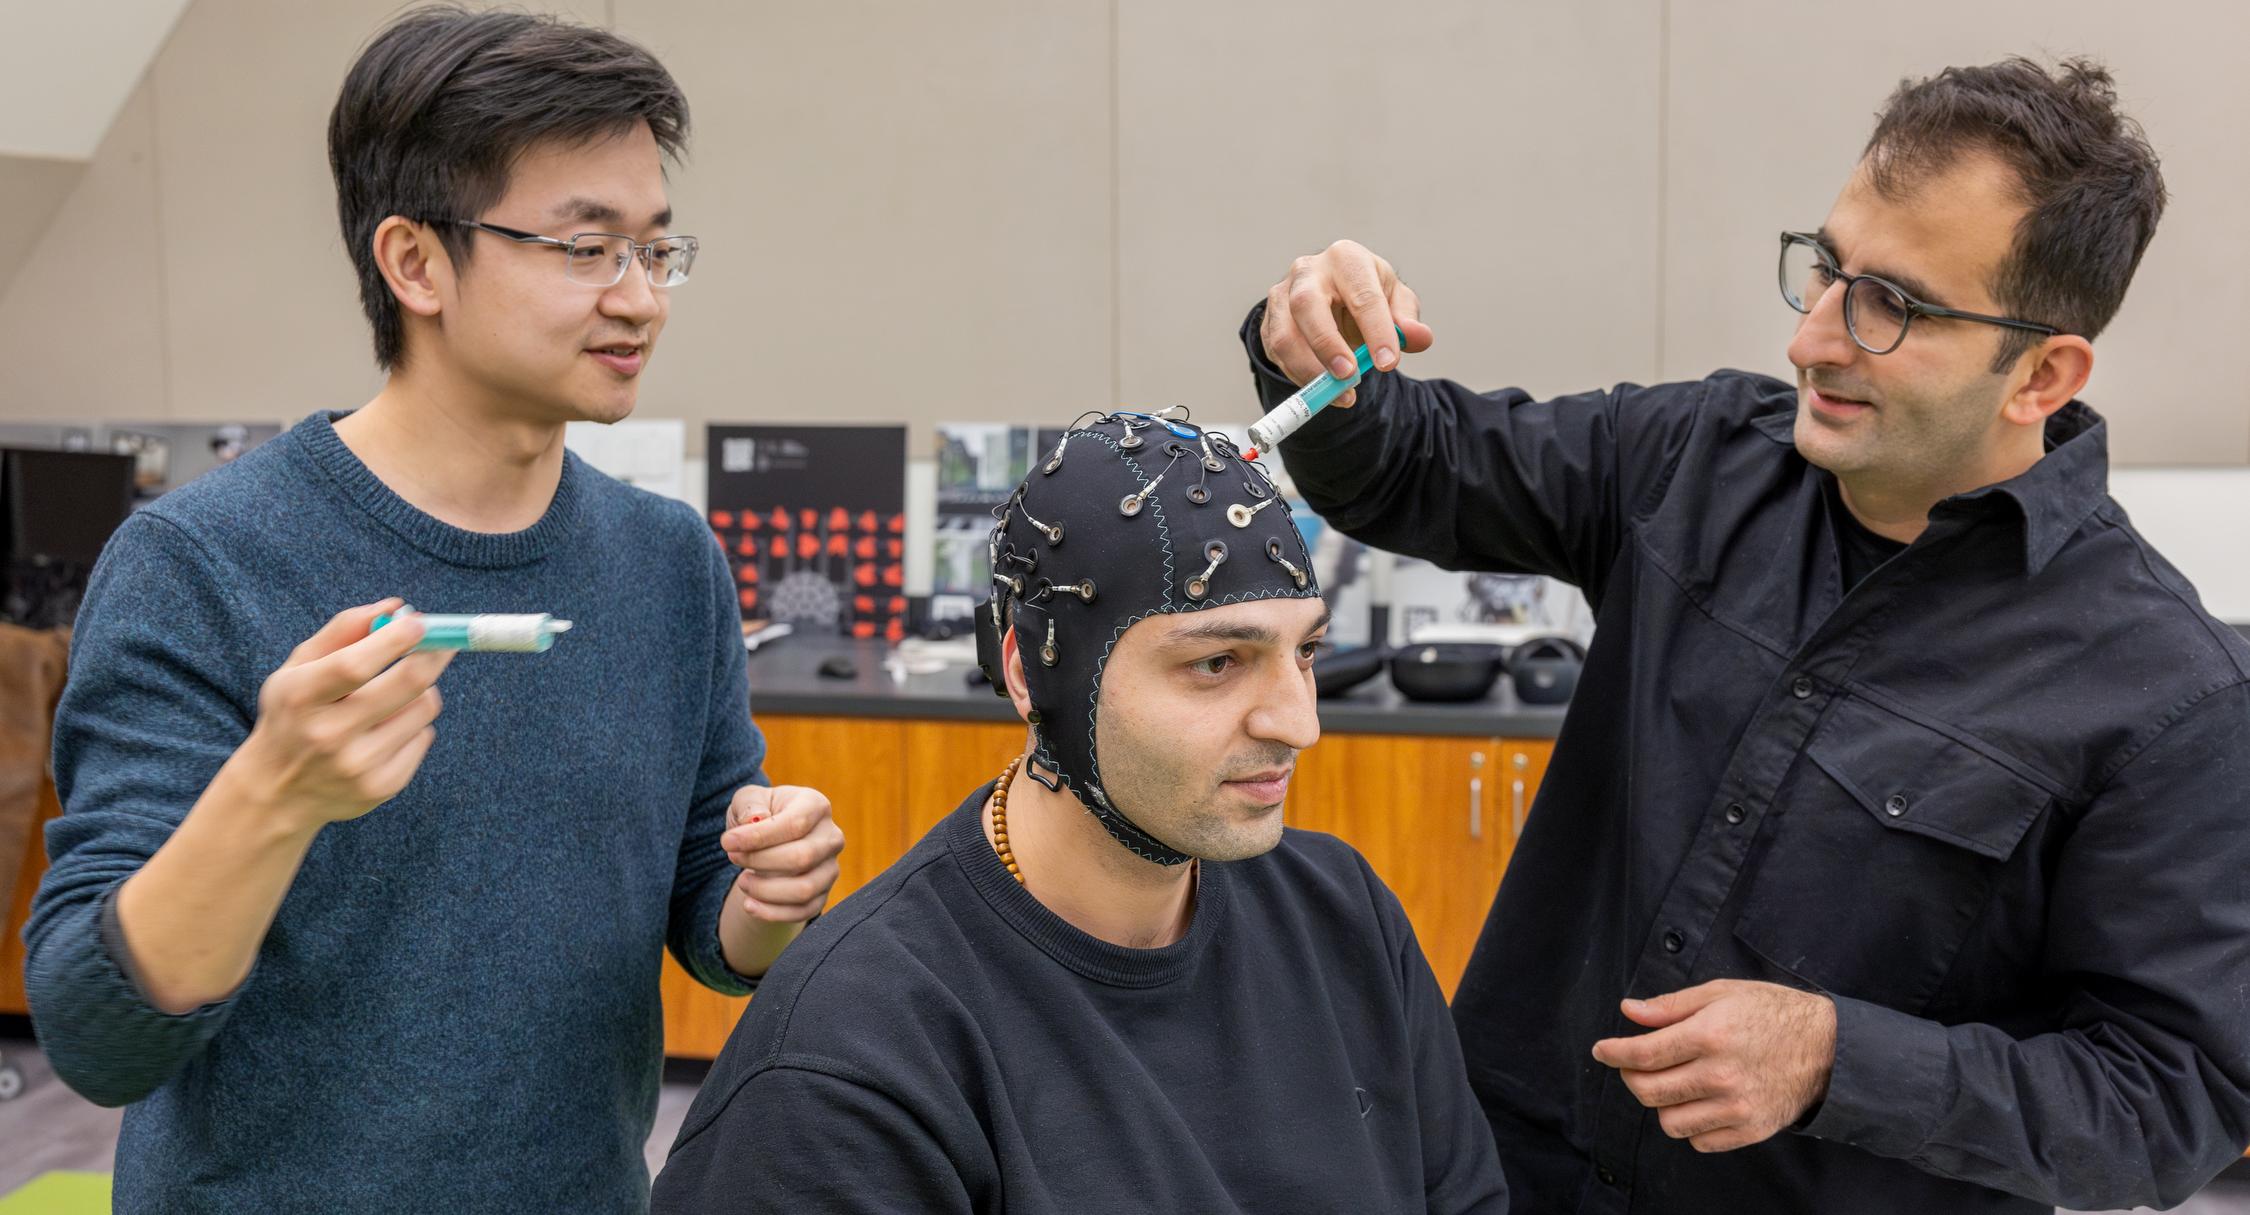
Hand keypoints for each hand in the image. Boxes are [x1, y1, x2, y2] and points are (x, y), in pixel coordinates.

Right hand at [229, 598, 453, 831]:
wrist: (276, 792)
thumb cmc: (293, 715)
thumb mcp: (299, 668)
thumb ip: (344, 630)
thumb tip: (396, 607)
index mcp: (300, 697)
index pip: (354, 665)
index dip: (395, 640)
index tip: (420, 621)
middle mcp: (328, 735)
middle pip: (406, 685)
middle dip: (433, 654)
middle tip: (442, 641)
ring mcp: (357, 766)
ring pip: (425, 708)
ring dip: (421, 692)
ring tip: (391, 698)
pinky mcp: (381, 786)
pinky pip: (424, 737)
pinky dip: (415, 726)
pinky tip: (385, 732)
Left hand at [721, 784, 844, 921]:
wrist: (770, 843)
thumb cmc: (759, 816)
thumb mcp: (748, 800)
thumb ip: (749, 803)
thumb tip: (754, 819)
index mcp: (816, 806)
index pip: (795, 824)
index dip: (759, 836)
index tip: (727, 842)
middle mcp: (831, 837)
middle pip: (801, 857)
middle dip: (760, 861)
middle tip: (733, 858)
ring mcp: (830, 868)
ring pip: (804, 889)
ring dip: (766, 890)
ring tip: (742, 881)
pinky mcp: (823, 895)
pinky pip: (804, 911)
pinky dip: (773, 913)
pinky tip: (750, 904)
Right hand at [1260, 239, 1435, 406]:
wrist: (1332, 293)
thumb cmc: (1366, 294)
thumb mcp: (1395, 300)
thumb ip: (1407, 320)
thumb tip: (1418, 337)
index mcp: (1346, 258)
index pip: (1362, 295)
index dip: (1376, 332)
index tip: (1388, 363)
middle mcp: (1307, 271)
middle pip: (1307, 306)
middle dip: (1327, 346)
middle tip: (1350, 377)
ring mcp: (1281, 295)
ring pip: (1284, 336)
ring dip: (1310, 371)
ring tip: (1340, 393)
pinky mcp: (1268, 322)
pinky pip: (1276, 354)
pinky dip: (1299, 378)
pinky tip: (1322, 388)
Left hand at [1590, 979, 1835, 1152]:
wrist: (1829, 1048)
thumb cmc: (1773, 1013)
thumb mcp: (1721, 993)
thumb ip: (1671, 1006)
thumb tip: (1629, 1011)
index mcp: (1709, 1035)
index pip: (1642, 1054)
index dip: (1614, 1053)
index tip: (1602, 1050)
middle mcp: (1720, 1075)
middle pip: (1648, 1090)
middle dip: (1630, 1076)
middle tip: (1634, 1064)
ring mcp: (1736, 1107)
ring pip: (1669, 1122)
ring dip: (1661, 1103)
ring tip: (1672, 1083)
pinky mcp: (1750, 1130)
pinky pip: (1699, 1141)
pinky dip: (1690, 1125)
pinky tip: (1698, 1102)